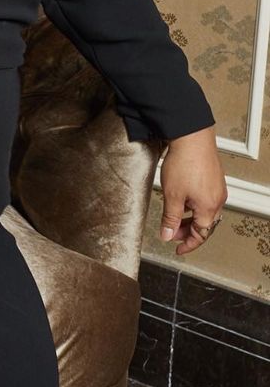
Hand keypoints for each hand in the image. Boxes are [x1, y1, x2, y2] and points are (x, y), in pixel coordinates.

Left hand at [158, 125, 226, 254]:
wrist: (191, 137)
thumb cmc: (184, 163)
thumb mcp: (172, 196)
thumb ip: (170, 218)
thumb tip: (168, 235)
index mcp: (209, 207)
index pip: (201, 234)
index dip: (188, 244)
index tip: (178, 249)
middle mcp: (217, 199)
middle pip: (205, 224)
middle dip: (188, 231)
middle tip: (172, 232)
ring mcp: (217, 189)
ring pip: (205, 212)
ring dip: (190, 218)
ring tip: (174, 216)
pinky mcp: (214, 179)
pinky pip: (206, 200)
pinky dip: (194, 206)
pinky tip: (182, 200)